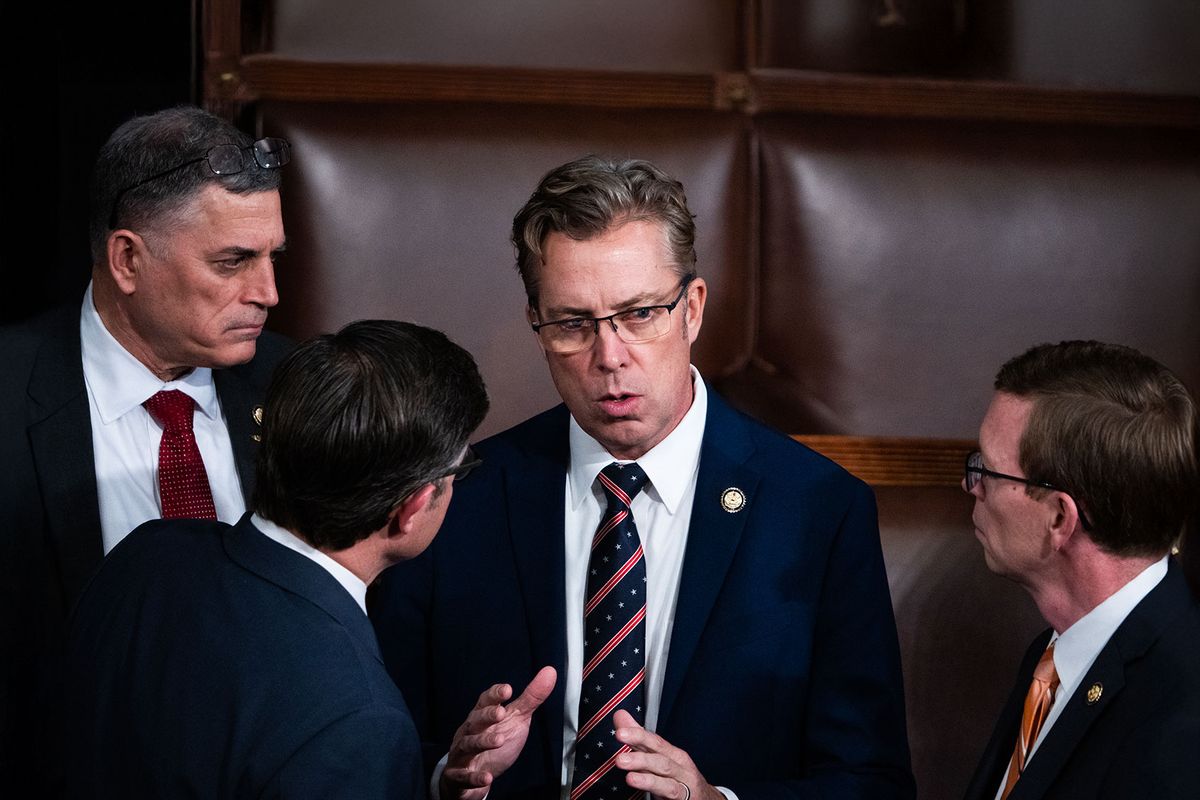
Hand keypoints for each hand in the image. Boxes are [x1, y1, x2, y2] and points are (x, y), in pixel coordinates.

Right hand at [441, 666, 556, 799]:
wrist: (472, 775)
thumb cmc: (494, 741)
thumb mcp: (516, 718)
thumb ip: (531, 697)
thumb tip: (550, 672)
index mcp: (482, 715)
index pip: (485, 701)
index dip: (495, 694)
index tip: (507, 689)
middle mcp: (470, 732)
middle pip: (475, 720)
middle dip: (487, 715)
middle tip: (501, 713)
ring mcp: (463, 753)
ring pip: (468, 745)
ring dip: (482, 742)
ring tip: (499, 740)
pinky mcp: (459, 775)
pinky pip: (463, 776)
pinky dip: (474, 777)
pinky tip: (487, 777)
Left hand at [613, 709, 722, 799]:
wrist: (704, 799)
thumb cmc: (677, 778)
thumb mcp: (658, 758)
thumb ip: (637, 739)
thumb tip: (620, 716)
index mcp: (672, 754)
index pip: (654, 741)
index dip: (637, 734)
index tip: (620, 732)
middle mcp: (679, 765)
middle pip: (659, 754)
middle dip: (640, 750)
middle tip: (620, 749)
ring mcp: (682, 782)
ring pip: (665, 775)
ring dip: (646, 776)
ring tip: (629, 776)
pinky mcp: (683, 798)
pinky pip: (670, 791)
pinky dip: (654, 787)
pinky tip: (642, 788)